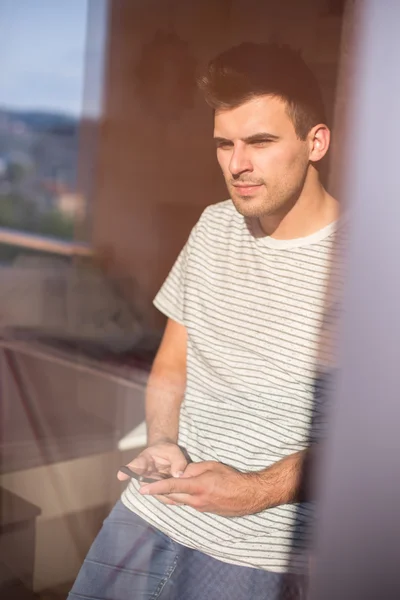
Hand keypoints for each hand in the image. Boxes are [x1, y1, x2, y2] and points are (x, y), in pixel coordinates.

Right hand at [117, 442, 188, 505]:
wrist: (166, 456)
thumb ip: (177, 461)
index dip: (129, 470)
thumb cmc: (167, 451)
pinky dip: (173, 498)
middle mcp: (143, 475)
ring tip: (179, 495)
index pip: (135, 465)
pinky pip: (164, 497)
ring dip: (167, 494)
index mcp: (144, 460)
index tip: (120, 475)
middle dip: (154, 488)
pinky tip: (182, 497)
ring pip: (156, 493)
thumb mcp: (173, 451)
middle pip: (145, 484)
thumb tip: (178, 475)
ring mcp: (150, 485)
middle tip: (164, 490)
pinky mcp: (158, 491)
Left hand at [139, 461, 261, 516]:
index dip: (156, 487)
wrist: (248, 495)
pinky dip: (180, 497)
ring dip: (168, 494)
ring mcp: (200, 508)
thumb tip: (180, 473)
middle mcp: (196, 501)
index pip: (172, 486)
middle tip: (146, 484)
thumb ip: (193, 469)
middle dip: (157, 491)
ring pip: (178, 501)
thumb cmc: (232, 477)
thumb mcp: (212, 466)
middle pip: (171, 496)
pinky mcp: (204, 511)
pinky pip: (188, 503)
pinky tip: (180, 490)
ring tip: (159, 486)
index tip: (142, 489)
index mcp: (198, 487)